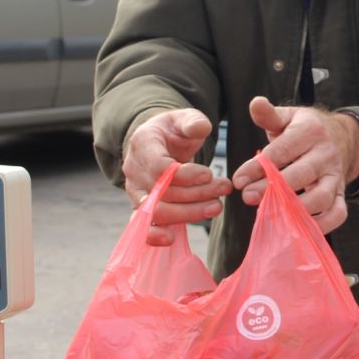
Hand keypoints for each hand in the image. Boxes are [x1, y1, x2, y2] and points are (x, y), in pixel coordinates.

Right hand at [123, 108, 230, 245]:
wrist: (158, 145)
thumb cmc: (173, 131)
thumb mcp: (184, 119)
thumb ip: (193, 121)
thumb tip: (201, 128)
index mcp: (143, 145)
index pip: (160, 167)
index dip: (185, 175)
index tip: (209, 173)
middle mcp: (134, 171)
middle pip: (162, 192)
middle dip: (196, 194)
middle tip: (224, 188)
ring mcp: (136, 192)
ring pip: (157, 211)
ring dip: (188, 213)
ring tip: (216, 206)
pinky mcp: (141, 208)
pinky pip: (143, 226)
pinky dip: (153, 235)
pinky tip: (171, 239)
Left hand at [230, 96, 358, 233]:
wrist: (339, 138)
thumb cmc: (303, 130)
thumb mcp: (287, 118)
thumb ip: (268, 115)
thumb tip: (255, 103)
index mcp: (311, 130)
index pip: (282, 150)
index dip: (258, 167)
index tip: (238, 180)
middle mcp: (326, 154)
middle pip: (301, 175)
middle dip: (272, 189)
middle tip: (247, 197)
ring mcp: (336, 175)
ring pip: (321, 197)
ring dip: (294, 209)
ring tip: (270, 214)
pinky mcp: (341, 194)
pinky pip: (337, 213)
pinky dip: (321, 225)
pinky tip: (296, 227)